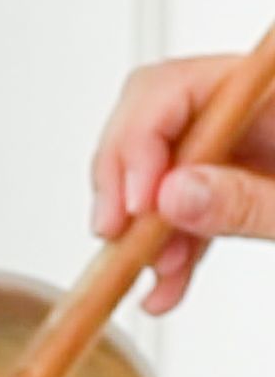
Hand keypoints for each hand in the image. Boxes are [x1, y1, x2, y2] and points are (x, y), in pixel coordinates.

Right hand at [91, 54, 274, 313]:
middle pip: (149, 124)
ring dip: (144, 232)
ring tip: (155, 276)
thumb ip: (247, 198)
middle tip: (116, 239)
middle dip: (124, 186)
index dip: (137, 145)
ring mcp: (237, 148)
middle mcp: (244, 110)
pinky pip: (183, 211)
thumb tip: (173, 196)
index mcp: (266, 90)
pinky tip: (164, 287)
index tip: (132, 207)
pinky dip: (167, 252)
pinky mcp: (235, 186)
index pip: (172, 89)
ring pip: (157, 174)